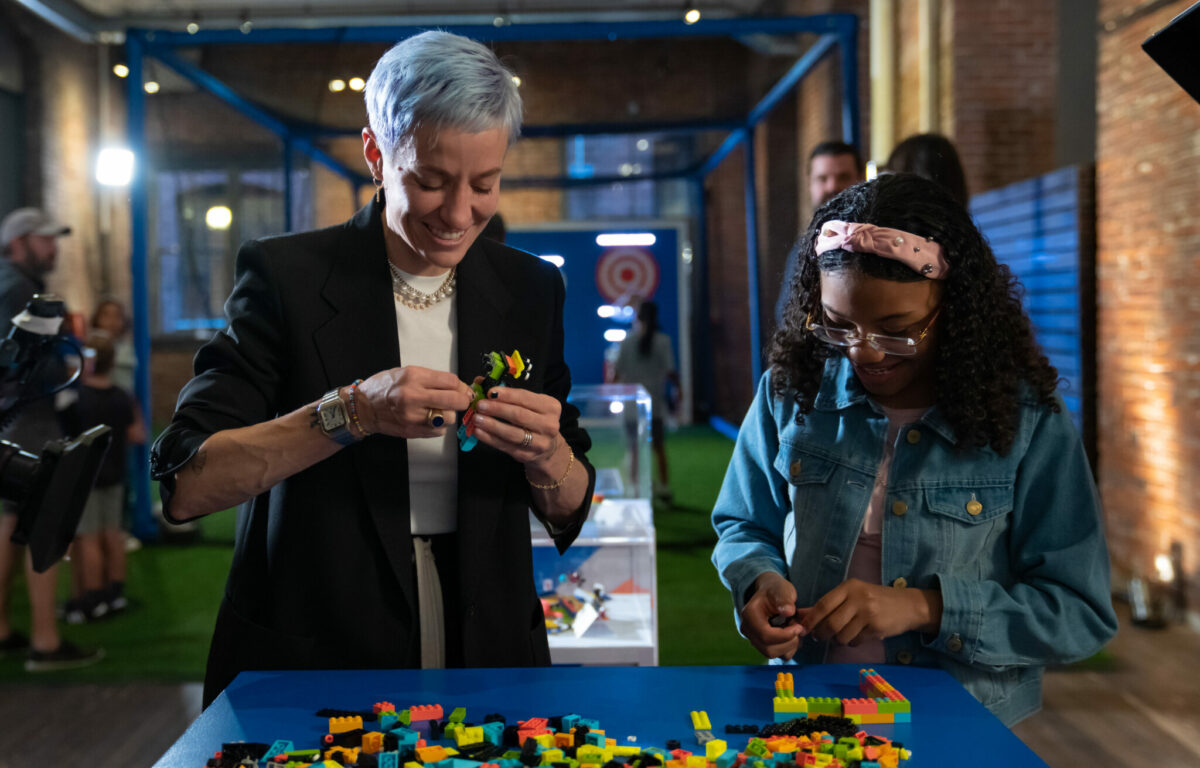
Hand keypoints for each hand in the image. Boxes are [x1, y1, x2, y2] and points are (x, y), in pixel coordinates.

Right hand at [356, 366, 473, 438]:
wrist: (363, 407)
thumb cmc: (385, 387)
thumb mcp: (407, 372)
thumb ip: (433, 379)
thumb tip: (460, 388)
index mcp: (413, 377)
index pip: (451, 382)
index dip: (460, 386)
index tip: (461, 389)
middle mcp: (413, 396)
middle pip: (454, 401)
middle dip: (462, 401)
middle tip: (460, 401)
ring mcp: (412, 416)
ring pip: (448, 418)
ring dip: (448, 415)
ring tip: (438, 410)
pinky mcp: (411, 431)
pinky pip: (438, 431)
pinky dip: (438, 426)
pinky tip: (428, 419)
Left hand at [471, 383, 563, 465]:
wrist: (547, 447)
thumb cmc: (535, 420)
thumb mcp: (531, 404)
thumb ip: (511, 394)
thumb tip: (482, 383)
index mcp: (551, 407)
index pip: (526, 398)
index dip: (507, 395)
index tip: (490, 392)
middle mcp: (549, 425)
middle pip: (519, 415)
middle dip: (497, 409)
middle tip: (480, 405)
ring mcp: (540, 442)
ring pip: (512, 433)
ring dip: (491, 425)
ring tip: (477, 419)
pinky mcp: (528, 455)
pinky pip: (505, 446)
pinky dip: (490, 438)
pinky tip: (479, 432)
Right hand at [740, 572, 804, 659]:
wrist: (770, 593)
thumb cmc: (776, 590)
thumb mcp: (782, 589)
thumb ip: (784, 599)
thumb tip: (788, 612)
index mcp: (749, 615)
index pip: (766, 635)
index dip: (786, 635)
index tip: (799, 626)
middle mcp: (747, 630)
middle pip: (769, 649)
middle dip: (788, 641)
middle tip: (797, 626)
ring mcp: (753, 639)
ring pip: (773, 654)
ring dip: (789, 644)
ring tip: (793, 628)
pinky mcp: (761, 645)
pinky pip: (777, 655)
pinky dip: (788, 648)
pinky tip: (791, 635)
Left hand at [799, 578, 934, 645]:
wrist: (908, 605)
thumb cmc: (875, 599)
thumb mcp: (853, 595)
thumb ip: (829, 604)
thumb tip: (802, 614)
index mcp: (849, 587)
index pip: (823, 605)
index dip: (811, 619)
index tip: (804, 628)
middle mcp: (858, 598)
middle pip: (830, 623)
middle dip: (821, 634)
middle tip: (820, 637)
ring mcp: (869, 614)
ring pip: (842, 635)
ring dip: (838, 640)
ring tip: (843, 635)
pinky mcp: (877, 628)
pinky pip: (855, 641)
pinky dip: (851, 643)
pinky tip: (857, 636)